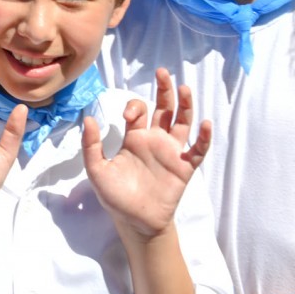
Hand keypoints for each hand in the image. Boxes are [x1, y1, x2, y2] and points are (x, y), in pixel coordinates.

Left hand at [83, 67, 211, 240]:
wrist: (134, 221)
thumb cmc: (114, 195)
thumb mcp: (96, 169)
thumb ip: (92, 145)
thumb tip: (89, 117)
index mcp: (134, 138)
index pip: (139, 111)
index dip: (135, 106)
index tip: (127, 114)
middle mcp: (154, 140)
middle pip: (164, 109)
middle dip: (164, 90)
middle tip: (163, 72)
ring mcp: (171, 152)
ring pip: (183, 123)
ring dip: (186, 106)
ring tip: (185, 88)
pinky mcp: (184, 167)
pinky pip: (197, 150)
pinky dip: (203, 137)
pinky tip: (205, 124)